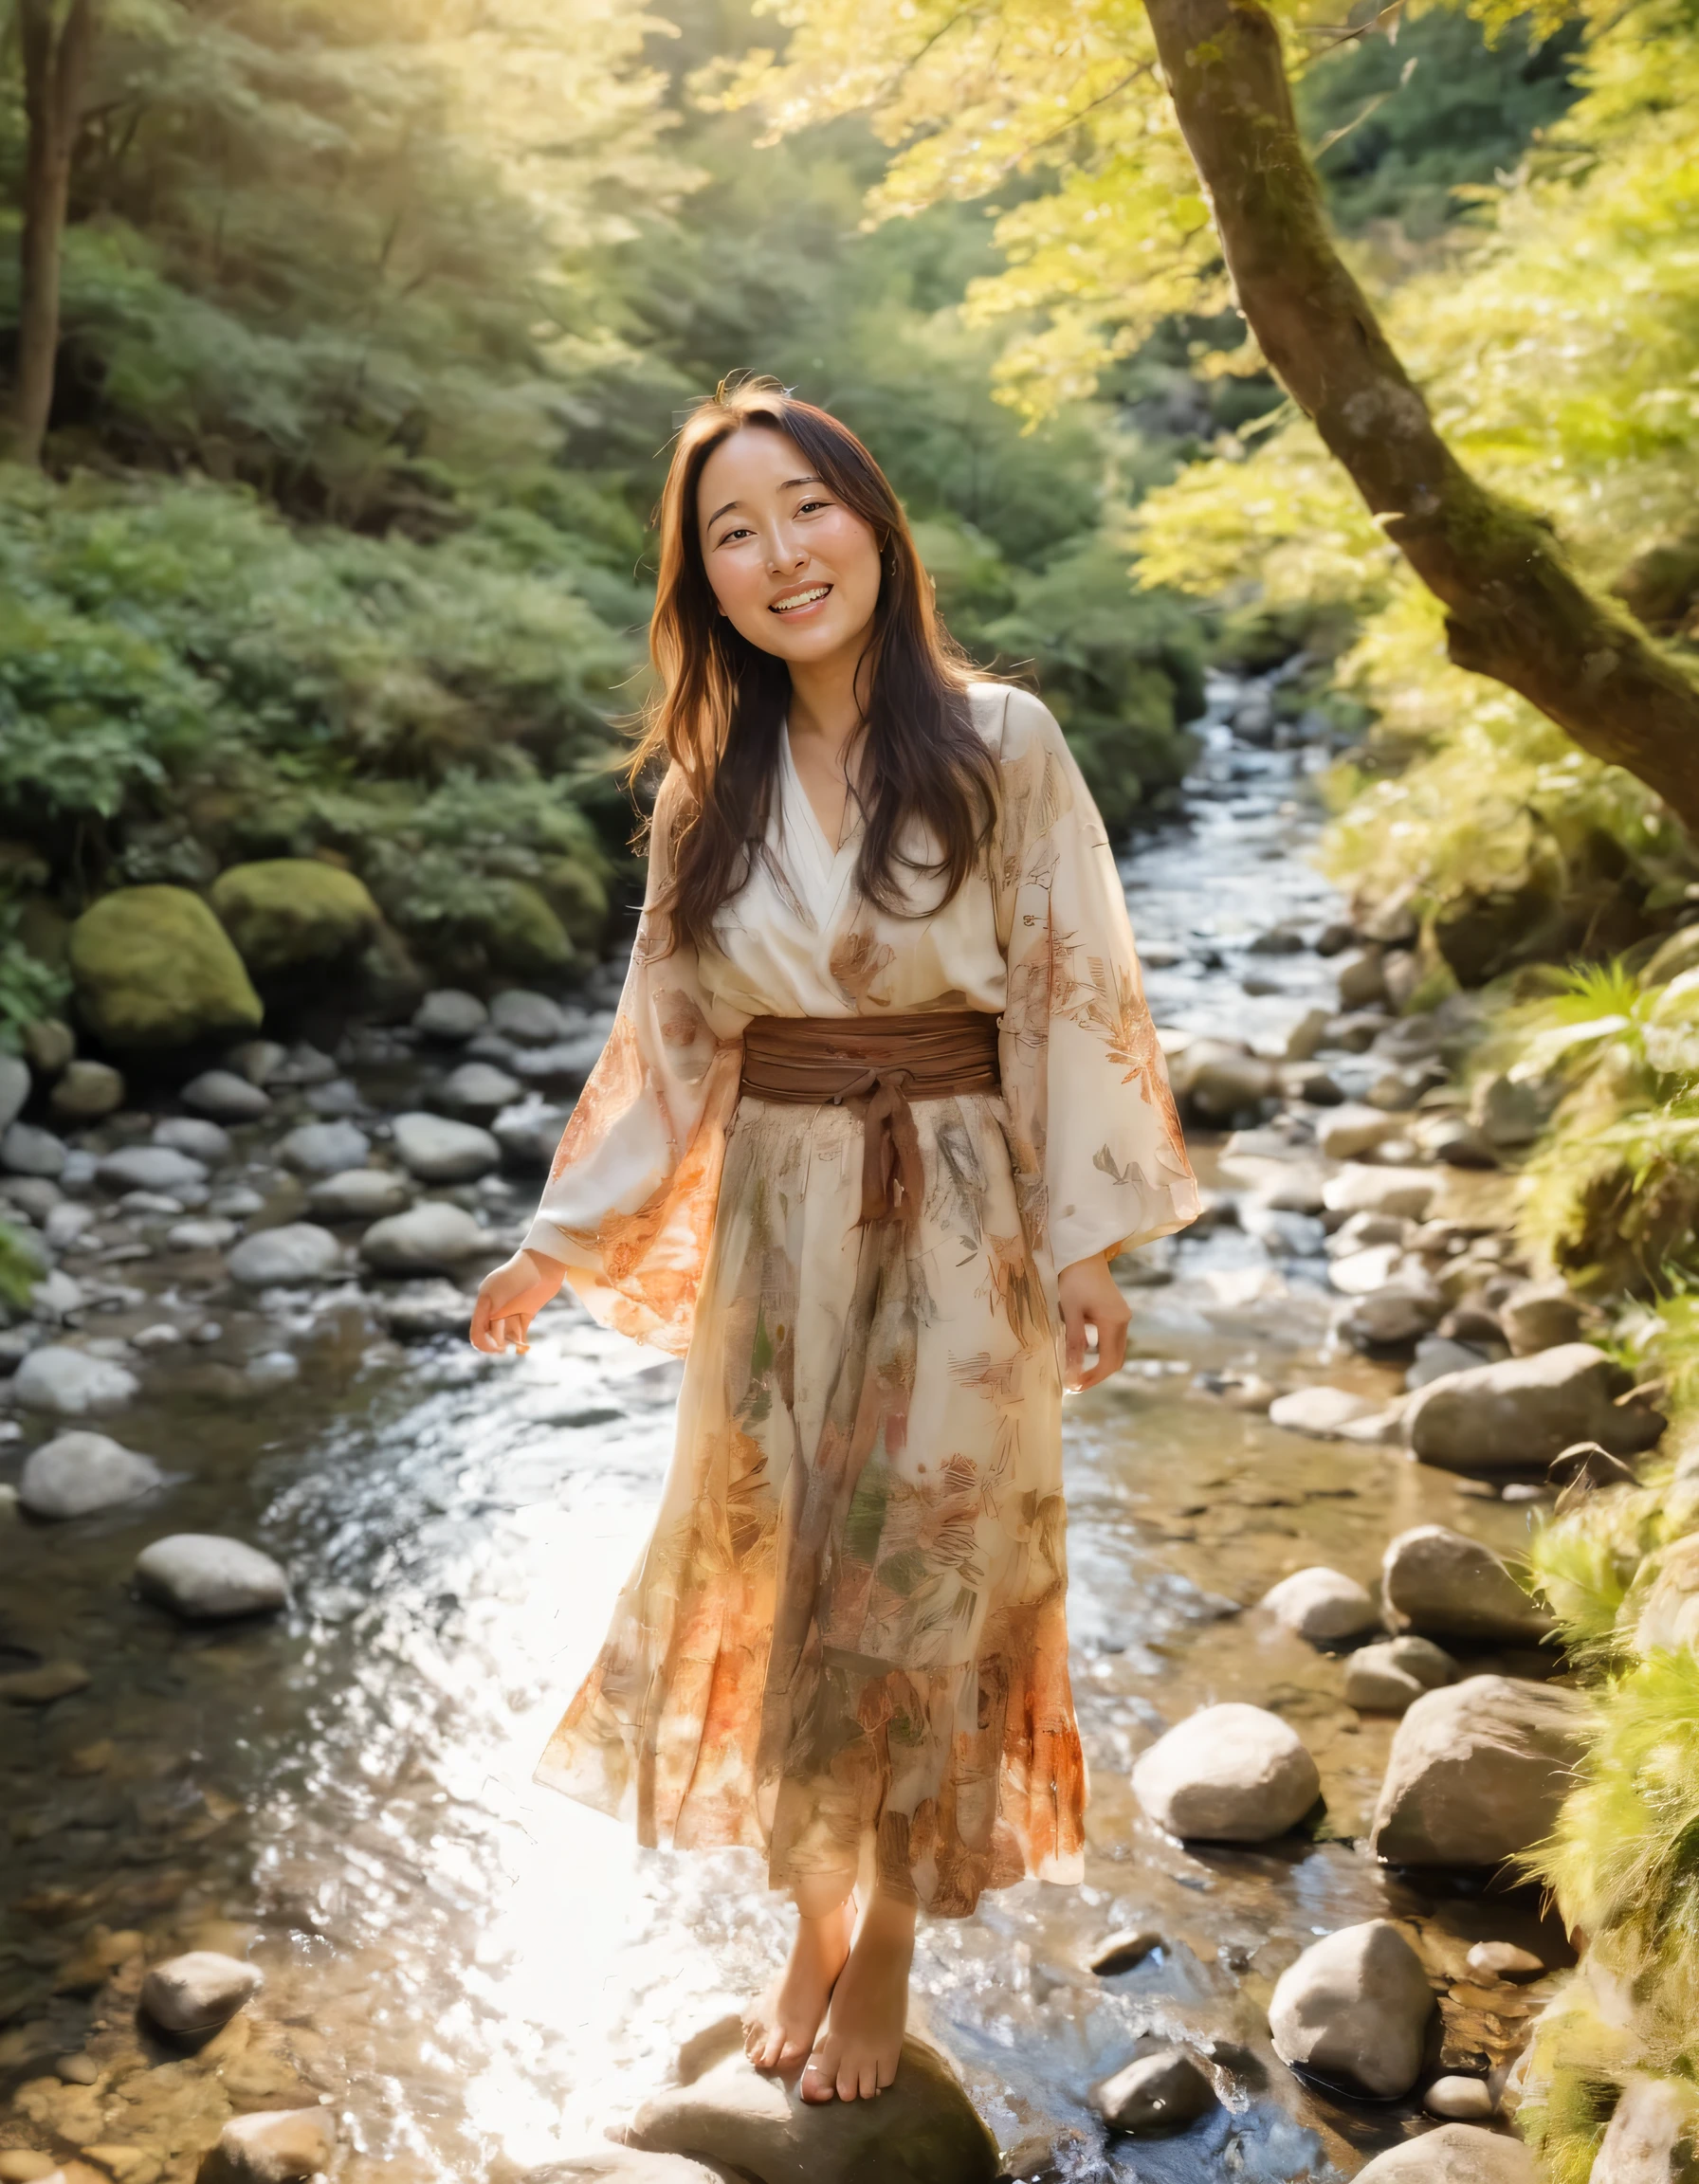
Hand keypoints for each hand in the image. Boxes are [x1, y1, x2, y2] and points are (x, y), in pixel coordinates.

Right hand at [469, 1247, 566, 1354]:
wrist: (543, 1264)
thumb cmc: (518, 1276)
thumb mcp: (497, 1292)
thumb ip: (488, 1311)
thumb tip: (481, 1331)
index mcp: (485, 1302)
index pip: (477, 1330)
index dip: (484, 1343)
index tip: (496, 1348)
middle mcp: (496, 1307)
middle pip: (491, 1334)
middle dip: (497, 1344)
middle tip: (506, 1348)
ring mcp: (512, 1309)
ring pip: (507, 1334)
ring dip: (511, 1342)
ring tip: (520, 1346)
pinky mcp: (527, 1311)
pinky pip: (521, 1331)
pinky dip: (521, 1342)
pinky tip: (525, 1347)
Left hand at [1058, 1251, 1130, 1390]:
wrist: (1084, 1254)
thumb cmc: (1074, 1280)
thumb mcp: (1070, 1311)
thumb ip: (1074, 1342)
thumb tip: (1072, 1371)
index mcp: (1114, 1322)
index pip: (1108, 1362)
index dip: (1092, 1378)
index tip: (1074, 1386)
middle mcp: (1124, 1322)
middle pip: (1115, 1360)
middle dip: (1096, 1375)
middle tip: (1075, 1385)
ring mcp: (1122, 1317)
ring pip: (1115, 1351)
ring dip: (1099, 1365)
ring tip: (1076, 1371)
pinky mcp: (1117, 1313)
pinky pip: (1112, 1340)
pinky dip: (1100, 1352)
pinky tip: (1082, 1352)